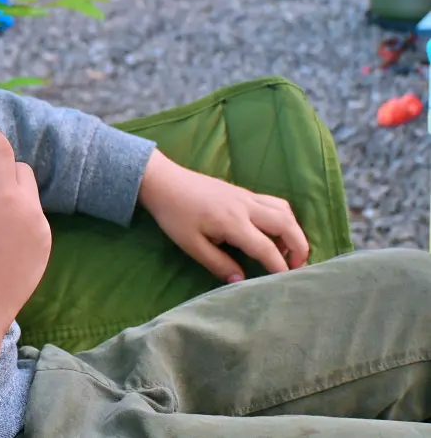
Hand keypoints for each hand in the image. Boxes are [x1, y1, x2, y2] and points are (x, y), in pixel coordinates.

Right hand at [0, 130, 51, 334]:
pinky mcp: (46, 244)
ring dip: (12, 193)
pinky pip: (34, 217)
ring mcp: (41, 226)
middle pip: (20, 168)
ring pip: (29, 194)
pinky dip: (20, 216)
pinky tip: (2, 237)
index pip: (1, 147)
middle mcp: (27, 205)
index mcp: (0, 193)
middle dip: (2, 168)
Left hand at [138, 150, 310, 282]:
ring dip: (294, 230)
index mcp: (233, 223)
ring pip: (284, 210)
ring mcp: (246, 196)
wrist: (164, 182)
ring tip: (288, 251)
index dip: (280, 268)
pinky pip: (274, 202)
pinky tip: (274, 231)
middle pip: (287, 225)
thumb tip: (241, 281)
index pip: (266, 248)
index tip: (286, 283)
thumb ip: (218, 264)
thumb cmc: (174, 215)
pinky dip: (284, 217)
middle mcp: (246, 207)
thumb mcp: (191, 245)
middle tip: (297, 267)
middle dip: (300, 247)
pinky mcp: (243, 191)